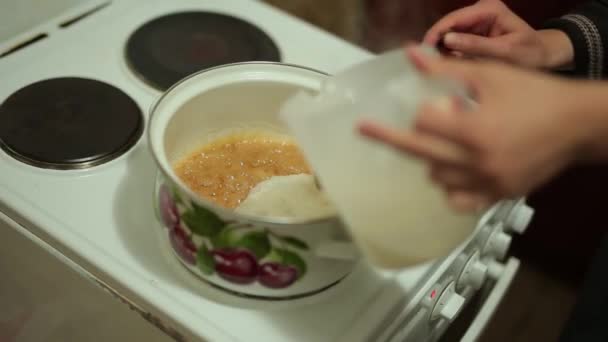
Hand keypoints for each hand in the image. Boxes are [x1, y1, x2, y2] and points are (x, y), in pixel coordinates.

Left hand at [358, 48, 589, 210]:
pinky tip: (450, 173)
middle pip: (420, 153)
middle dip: (391, 138)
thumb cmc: (536, 96)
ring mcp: (488, 183)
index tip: (423, 105)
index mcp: (475, 130)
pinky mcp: (498, 195)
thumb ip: (446, 69)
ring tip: (439, 144)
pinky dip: (449, 188)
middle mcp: (478, 162)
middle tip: (365, 130)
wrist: (579, 124)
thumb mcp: (491, 75)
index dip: (421, 111)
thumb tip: (412, 55)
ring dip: (429, 159)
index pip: (424, 124)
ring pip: (437, 177)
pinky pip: (459, 201)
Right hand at [424, 0, 572, 69]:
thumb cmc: (530, 53)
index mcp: (489, 9)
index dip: (436, 34)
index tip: (423, 52)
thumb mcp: (505, 52)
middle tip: (426, 64)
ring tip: (434, 68)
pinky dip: (449, 53)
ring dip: (440, 50)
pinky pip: (454, 41)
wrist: (543, 56)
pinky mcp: (473, 32)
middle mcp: (480, 10)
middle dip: (436, 43)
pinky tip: (445, 66)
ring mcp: (475, 20)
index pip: (454, 18)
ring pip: (448, 34)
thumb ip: (477, 46)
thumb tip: (448, 40)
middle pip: (448, 25)